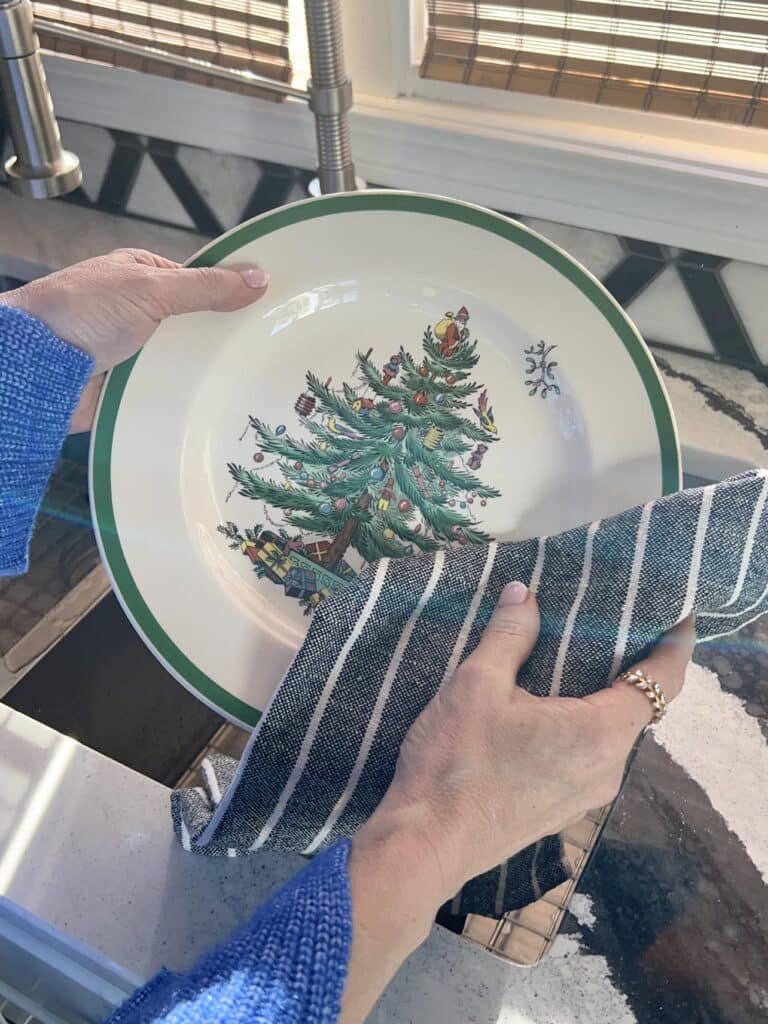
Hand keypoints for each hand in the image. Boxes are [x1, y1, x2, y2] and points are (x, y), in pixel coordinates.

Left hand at [0, 249, 268, 431]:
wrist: (33, 368)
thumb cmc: (77, 313)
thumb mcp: (150, 288)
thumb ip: (205, 286)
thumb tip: (257, 278)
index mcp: (140, 274)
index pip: (198, 280)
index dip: (231, 293)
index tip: (268, 307)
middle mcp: (137, 311)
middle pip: (195, 324)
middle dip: (221, 337)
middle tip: (267, 348)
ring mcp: (134, 350)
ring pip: (184, 360)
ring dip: (204, 370)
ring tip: (249, 378)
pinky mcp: (130, 385)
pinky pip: (168, 389)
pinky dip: (185, 394)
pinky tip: (214, 401)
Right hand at [341, 582, 694, 1021]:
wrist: (426, 844)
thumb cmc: (455, 762)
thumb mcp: (476, 684)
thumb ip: (508, 635)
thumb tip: (523, 591)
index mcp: (599, 733)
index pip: (662, 680)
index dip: (675, 643)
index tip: (678, 613)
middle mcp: (607, 768)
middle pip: (641, 706)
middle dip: (635, 663)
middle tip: (615, 622)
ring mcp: (586, 795)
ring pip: (613, 732)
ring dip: (606, 696)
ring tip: (580, 656)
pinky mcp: (563, 809)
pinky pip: (591, 755)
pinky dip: (586, 723)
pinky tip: (552, 706)